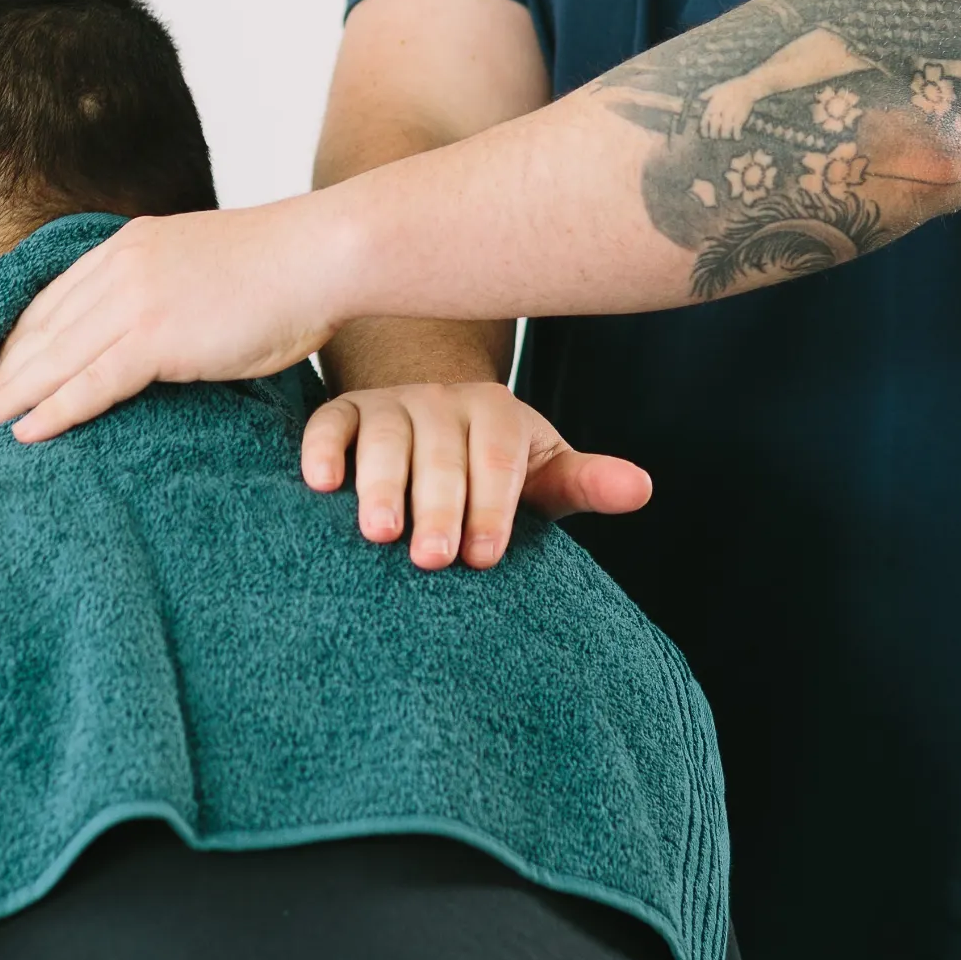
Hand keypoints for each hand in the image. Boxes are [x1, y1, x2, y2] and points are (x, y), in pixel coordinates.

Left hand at [0, 202, 346, 440]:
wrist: (322, 255)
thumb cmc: (282, 272)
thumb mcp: (205, 268)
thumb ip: (168, 293)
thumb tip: (160, 333)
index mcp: (129, 246)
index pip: (56, 297)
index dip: (19, 336)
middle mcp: (120, 265)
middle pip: (43, 325)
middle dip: (3, 367)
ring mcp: (135, 298)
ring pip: (55, 355)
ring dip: (13, 392)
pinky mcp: (156, 334)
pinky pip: (90, 381)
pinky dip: (54, 407)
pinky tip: (26, 429)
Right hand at [300, 381, 651, 568]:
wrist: (434, 431)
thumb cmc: (495, 472)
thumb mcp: (542, 476)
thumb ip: (585, 484)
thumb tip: (641, 489)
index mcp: (497, 411)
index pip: (496, 459)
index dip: (491, 508)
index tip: (484, 558)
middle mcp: (443, 398)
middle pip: (440, 453)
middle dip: (438, 508)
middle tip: (432, 561)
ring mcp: (391, 403)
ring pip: (384, 437)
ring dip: (380, 486)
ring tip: (379, 533)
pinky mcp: (345, 412)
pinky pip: (329, 423)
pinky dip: (322, 450)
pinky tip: (319, 484)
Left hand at [698, 76, 760, 138]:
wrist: (748, 86)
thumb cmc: (731, 87)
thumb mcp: (717, 88)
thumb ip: (707, 94)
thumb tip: (699, 98)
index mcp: (713, 105)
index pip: (705, 121)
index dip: (704, 130)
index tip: (705, 135)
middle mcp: (720, 111)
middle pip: (714, 128)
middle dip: (714, 135)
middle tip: (715, 137)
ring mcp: (730, 115)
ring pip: (725, 131)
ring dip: (725, 136)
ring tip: (726, 137)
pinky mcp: (740, 118)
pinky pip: (736, 130)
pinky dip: (737, 135)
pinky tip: (737, 137)